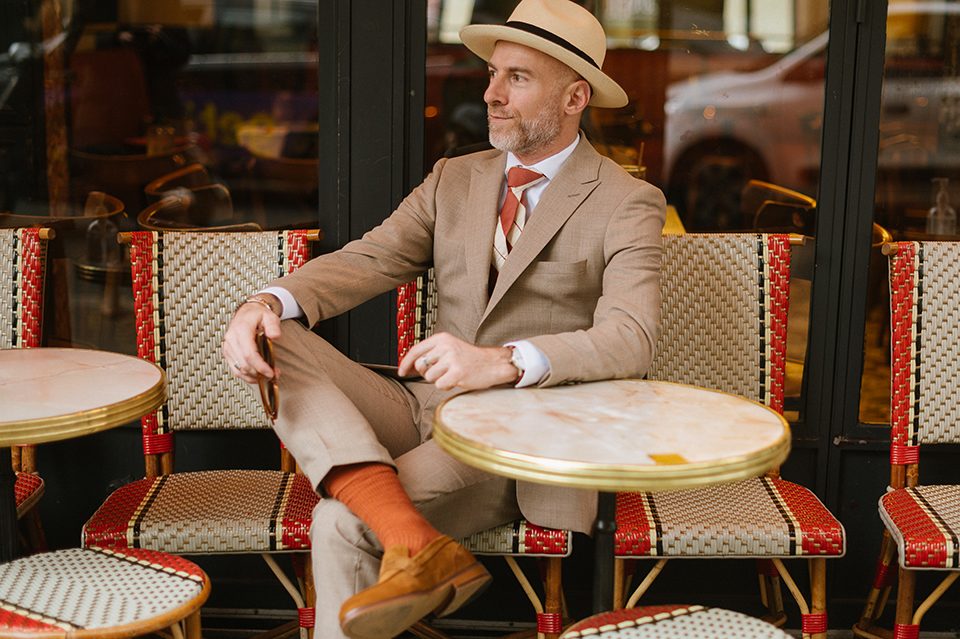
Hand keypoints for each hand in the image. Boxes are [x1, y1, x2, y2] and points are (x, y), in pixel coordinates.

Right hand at [222, 295, 281, 383]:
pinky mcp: (228, 353)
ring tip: (267, 376)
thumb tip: (275, 336)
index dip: (260, 366)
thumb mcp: (270, 316)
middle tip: (273, 375)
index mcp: (241, 330)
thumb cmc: (258, 315)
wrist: (247, 312)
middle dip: (259, 373)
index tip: (271, 373)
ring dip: (254, 377)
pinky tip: (258, 376)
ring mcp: (228, 347)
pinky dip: (246, 376)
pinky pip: (235, 369)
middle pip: (244, 364)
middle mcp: (231, 339)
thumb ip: (273, 326)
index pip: (249, 353)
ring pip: (239, 369)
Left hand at [397, 332, 518, 389]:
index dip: (405, 363)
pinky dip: (446, 386)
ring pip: (429, 377)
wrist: (493, 363)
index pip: (415, 350)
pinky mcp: (458, 372)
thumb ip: (432, 354)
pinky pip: (439, 385)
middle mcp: (445, 346)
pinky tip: (456, 380)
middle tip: (442, 371)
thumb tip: (410, 366)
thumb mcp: (450, 348)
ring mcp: (452, 359)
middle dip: (427, 373)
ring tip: (452, 374)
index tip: (401, 372)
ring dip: (439, 380)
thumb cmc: (470, 358)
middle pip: (421, 366)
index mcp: (441, 338)